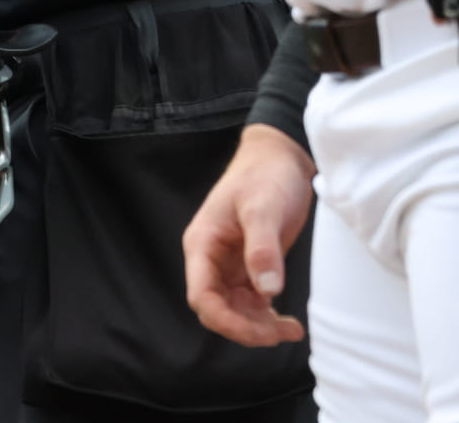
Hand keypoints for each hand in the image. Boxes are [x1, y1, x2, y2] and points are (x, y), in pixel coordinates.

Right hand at [183, 124, 314, 346]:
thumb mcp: (263, 208)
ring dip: (258, 326)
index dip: (225, 320)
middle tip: (283, 333)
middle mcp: (211, 259)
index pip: (201, 295)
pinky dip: (266, 317)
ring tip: (292, 330)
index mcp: (202, 244)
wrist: (279, 159)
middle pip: (217, 309)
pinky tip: (288, 321)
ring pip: (234, 310)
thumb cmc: (264, 176)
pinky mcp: (249, 267)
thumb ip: (263, 248)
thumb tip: (268, 290)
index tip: (260, 332)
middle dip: (245, 328)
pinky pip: (250, 303)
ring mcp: (229, 264)